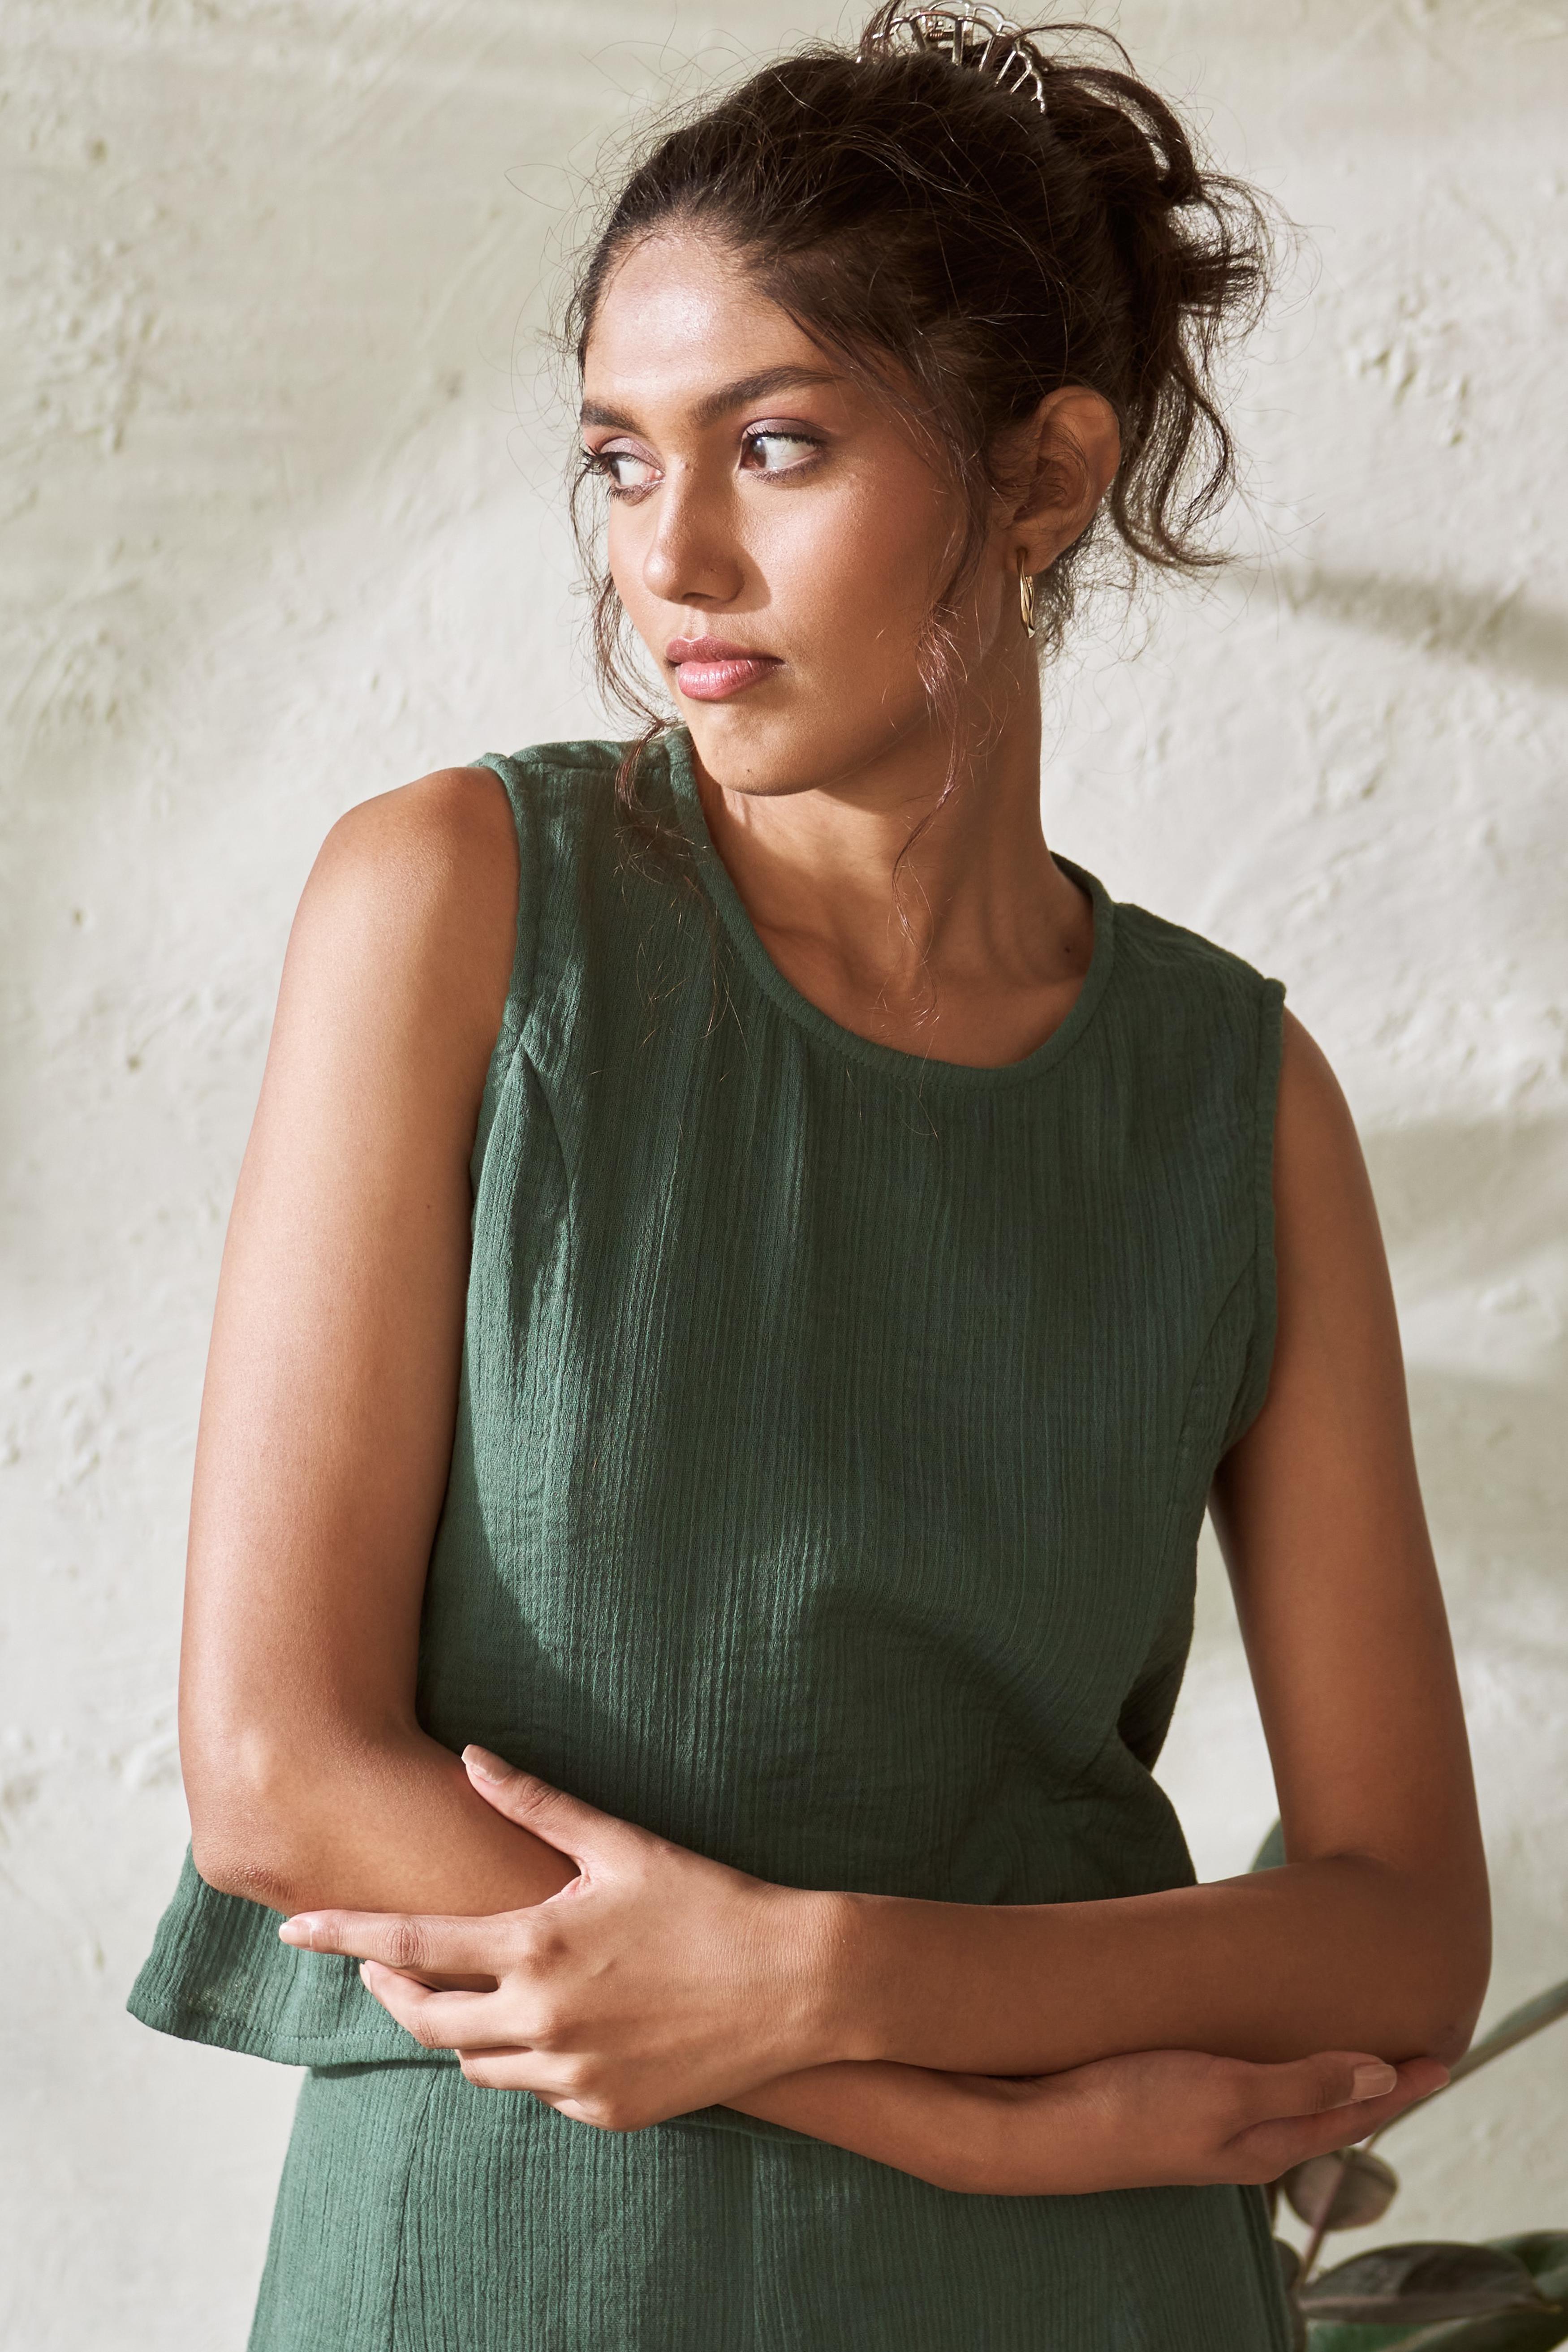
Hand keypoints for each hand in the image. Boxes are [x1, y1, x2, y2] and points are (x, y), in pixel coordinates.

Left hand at [277, 1746, 838, 2127]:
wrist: (794, 1982)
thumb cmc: (708, 1900)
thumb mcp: (619, 1844)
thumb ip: (535, 1804)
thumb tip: (472, 1758)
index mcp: (537, 1945)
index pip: (411, 1942)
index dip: (344, 1935)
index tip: (292, 1927)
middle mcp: (542, 2018)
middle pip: (425, 2020)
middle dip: (390, 1991)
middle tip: (381, 1965)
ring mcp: (573, 2074)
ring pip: (476, 2064)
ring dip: (459, 2029)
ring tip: (473, 1990)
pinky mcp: (606, 2111)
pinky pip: (538, 2092)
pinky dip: (530, 2061)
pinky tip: (556, 2025)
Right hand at [949, 2045, 1449, 2197]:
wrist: (1032, 2127)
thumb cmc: (1129, 2107)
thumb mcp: (1227, 2093)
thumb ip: (1305, 2084)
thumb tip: (1384, 2079)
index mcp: (1266, 2144)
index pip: (1354, 2113)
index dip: (1400, 2084)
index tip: (1444, 2057)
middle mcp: (1242, 2140)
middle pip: (1325, 2110)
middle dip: (1370, 2083)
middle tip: (1409, 2051)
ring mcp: (1205, 2125)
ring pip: (1285, 2099)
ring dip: (1323, 2074)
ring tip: (1350, 2049)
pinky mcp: (1170, 2102)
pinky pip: (1245, 2086)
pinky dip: (1275, 2067)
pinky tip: (1264, 2047)